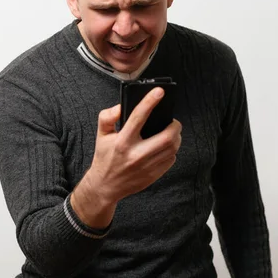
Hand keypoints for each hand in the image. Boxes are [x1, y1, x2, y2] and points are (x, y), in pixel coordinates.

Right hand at [71, 87, 181, 227]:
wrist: (105, 186)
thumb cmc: (105, 157)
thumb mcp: (101, 135)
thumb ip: (107, 117)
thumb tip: (121, 106)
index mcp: (122, 142)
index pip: (138, 117)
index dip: (150, 101)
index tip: (159, 91)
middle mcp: (135, 154)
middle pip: (166, 137)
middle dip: (175, 125)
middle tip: (173, 121)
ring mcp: (146, 167)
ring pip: (172, 148)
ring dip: (176, 137)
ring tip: (172, 132)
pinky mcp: (153, 175)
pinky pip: (171, 159)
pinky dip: (172, 150)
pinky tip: (166, 146)